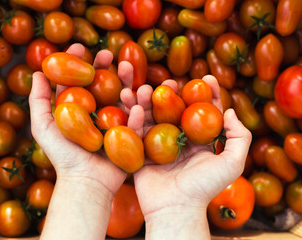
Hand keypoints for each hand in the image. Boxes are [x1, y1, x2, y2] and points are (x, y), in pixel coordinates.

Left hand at [29, 44, 133, 238]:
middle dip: (106, 66)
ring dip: (127, 82)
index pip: (80, 79)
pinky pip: (135, 124)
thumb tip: (37, 72)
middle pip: (104, 84)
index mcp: (78, 108)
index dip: (79, 62)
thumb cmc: (62, 155)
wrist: (83, 181)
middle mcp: (98, 113)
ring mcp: (115, 123)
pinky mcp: (130, 137)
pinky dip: (136, 114)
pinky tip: (135, 104)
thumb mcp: (43, 126)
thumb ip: (38, 100)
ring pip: (123, 98)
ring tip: (127, 69)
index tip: (81, 47)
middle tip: (108, 53)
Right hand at [121, 75, 251, 238]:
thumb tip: (228, 111)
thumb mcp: (232, 163)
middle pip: (176, 109)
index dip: (207, 93)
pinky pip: (137, 130)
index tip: (206, 77)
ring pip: (153, 116)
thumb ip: (238, 137)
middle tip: (171, 80)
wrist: (175, 209)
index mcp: (201, 141)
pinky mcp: (142, 151)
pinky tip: (136, 105)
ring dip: (149, 100)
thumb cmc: (205, 188)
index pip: (205, 111)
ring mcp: (159, 145)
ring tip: (146, 88)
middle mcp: (180, 140)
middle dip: (174, 92)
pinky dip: (135, 117)